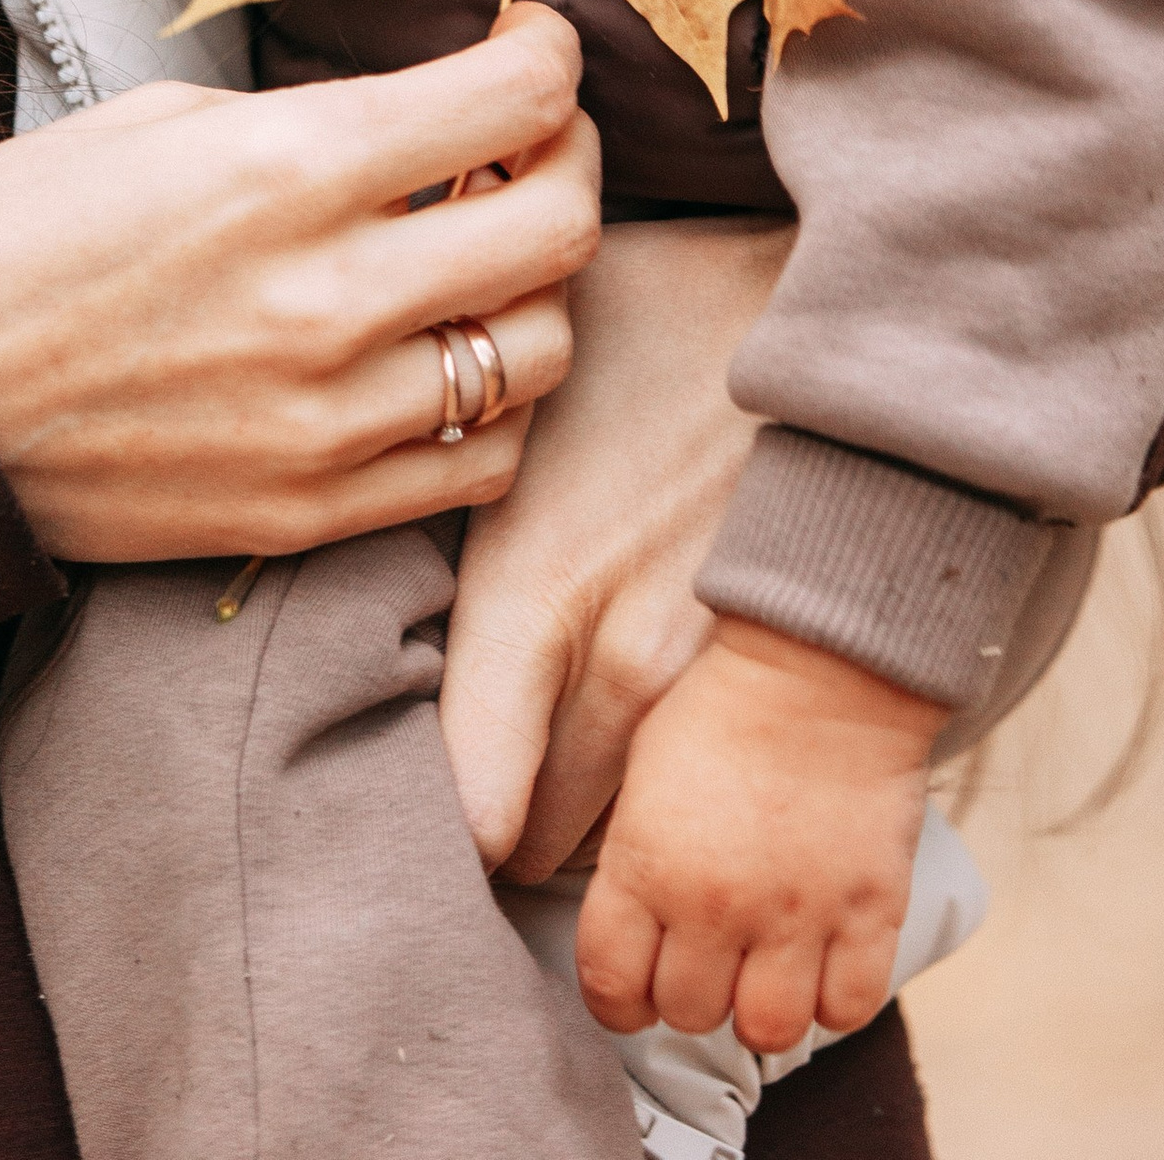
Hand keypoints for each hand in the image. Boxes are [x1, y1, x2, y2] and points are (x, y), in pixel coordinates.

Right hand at [0, 3, 599, 561]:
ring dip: (535, 290)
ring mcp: (329, 421)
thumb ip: (323, 123)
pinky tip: (444, 358)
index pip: (513, 102)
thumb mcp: (168, 121)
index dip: (552, 58)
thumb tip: (439, 120)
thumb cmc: (20, 230)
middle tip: (533, 143)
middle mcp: (330, 297)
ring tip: (483, 256)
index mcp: (288, 167)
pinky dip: (490, 405)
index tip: (536, 50)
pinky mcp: (311, 513)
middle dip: (571, 162)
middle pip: (559, 226)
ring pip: (538, 352)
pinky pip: (479, 464)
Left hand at [438, 217, 788, 881]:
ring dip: (586, 821)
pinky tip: (643, 750)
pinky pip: (704, 811)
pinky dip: (667, 803)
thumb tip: (324, 443)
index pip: (469, 798)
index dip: (433, 823)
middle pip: (540, 843)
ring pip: (627, 840)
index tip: (399, 800)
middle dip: (504, 826)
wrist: (840, 325)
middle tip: (476, 782)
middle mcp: (622, 661)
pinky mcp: (780, 697)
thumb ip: (431, 443)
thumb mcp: (523, 366)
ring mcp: (712, 692)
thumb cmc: (667, 320)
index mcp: (536, 586)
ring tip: (554, 769)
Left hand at [576, 621, 947, 1054]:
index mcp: (646, 865)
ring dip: (759, 1009)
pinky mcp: (869, 913)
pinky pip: (847, 1010)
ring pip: (766, 1031)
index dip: (618, 1001)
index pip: (611, 988)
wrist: (822, 661)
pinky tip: (822, 963)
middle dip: (691, 994)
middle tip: (705, 958)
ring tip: (763, 969)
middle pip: (688, 1014)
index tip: (634, 988)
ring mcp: (797, 915)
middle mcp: (716, 906)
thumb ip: (630, 861)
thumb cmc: (721, 702)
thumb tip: (625, 932)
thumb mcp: (640, 771)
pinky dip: (832, 1001)